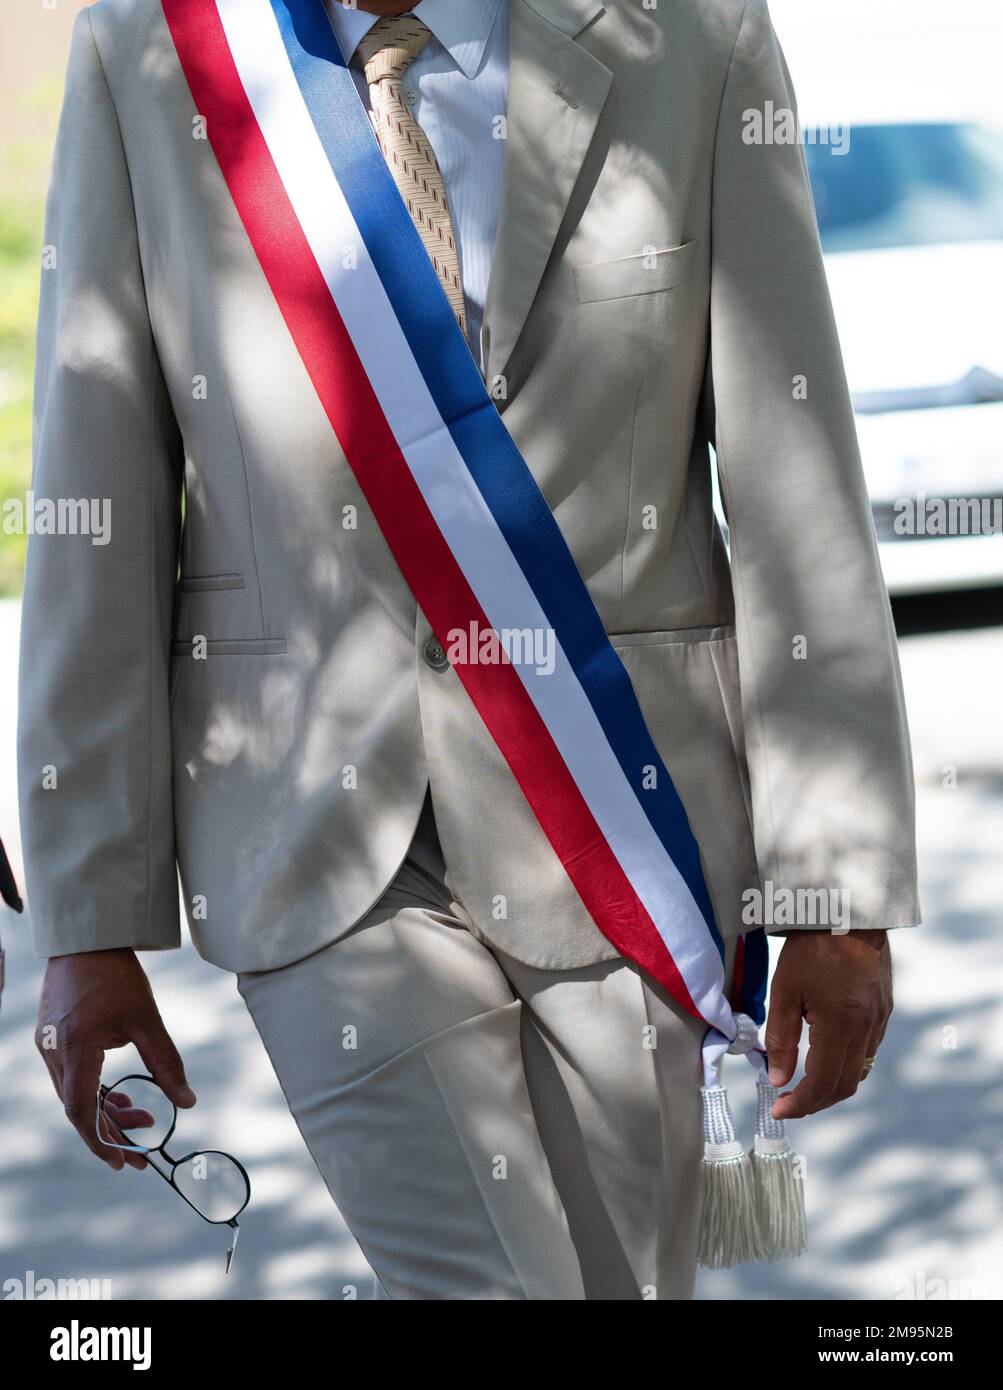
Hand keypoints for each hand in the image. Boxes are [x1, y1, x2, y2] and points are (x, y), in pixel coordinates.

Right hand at [36, 948, 194, 1169]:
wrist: (85, 939)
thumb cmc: (116, 974)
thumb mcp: (147, 1019)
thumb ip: (166, 1063)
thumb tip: (187, 1102)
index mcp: (75, 1049)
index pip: (82, 1111)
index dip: (102, 1141)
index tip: (125, 1161)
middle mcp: (54, 1052)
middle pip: (78, 1107)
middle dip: (110, 1131)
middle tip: (141, 1150)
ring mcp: (48, 1045)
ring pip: (74, 1093)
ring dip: (105, 1110)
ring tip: (141, 1117)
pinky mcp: (51, 1038)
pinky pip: (70, 1076)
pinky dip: (94, 1090)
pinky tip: (121, 1095)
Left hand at [764, 930, 891, 1120]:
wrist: (848, 910)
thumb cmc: (810, 947)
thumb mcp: (785, 990)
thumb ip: (781, 1039)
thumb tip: (777, 1079)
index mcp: (841, 1024)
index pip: (822, 1082)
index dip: (800, 1103)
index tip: (778, 1110)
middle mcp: (867, 1028)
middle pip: (845, 1085)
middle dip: (816, 1101)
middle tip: (788, 1103)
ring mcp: (880, 1020)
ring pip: (859, 1070)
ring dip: (832, 1084)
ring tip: (803, 1083)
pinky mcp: (884, 1010)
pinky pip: (867, 1050)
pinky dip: (846, 1063)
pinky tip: (825, 1055)